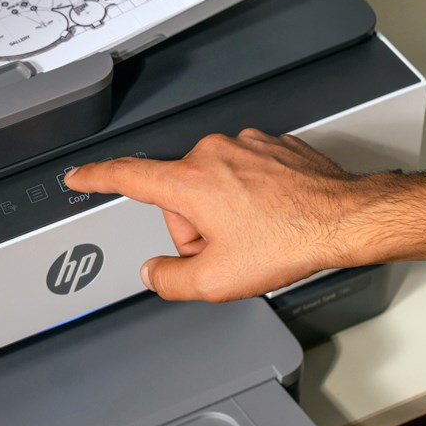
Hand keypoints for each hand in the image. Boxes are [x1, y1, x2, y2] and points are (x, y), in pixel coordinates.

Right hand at [62, 129, 396, 301]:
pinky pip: (245, 172)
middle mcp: (214, 153)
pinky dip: (252, 195)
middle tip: (228, 248)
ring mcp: (246, 144)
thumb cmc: (290, 240)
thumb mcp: (217, 281)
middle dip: (197, 226)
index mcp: (190, 181)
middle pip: (180, 194)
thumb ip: (170, 279)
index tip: (79, 176)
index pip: (128, 174)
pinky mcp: (272, 145)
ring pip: (215, 183)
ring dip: (226, 211)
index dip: (96, 178)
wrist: (345, 219)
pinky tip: (273, 216)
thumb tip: (156, 273)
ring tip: (258, 233)